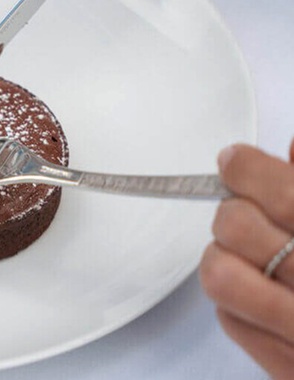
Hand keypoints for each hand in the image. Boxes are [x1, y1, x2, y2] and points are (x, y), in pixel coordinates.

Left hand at [200, 139, 293, 377]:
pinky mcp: (290, 372)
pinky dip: (234, 299)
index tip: (236, 160)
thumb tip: (292, 149)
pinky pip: (229, 319)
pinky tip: (262, 290)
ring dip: (223, 253)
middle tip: (246, 207)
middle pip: (239, 226)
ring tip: (247, 251)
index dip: (246, 167)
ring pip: (220, 274)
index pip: (286, 195)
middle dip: (233, 207)